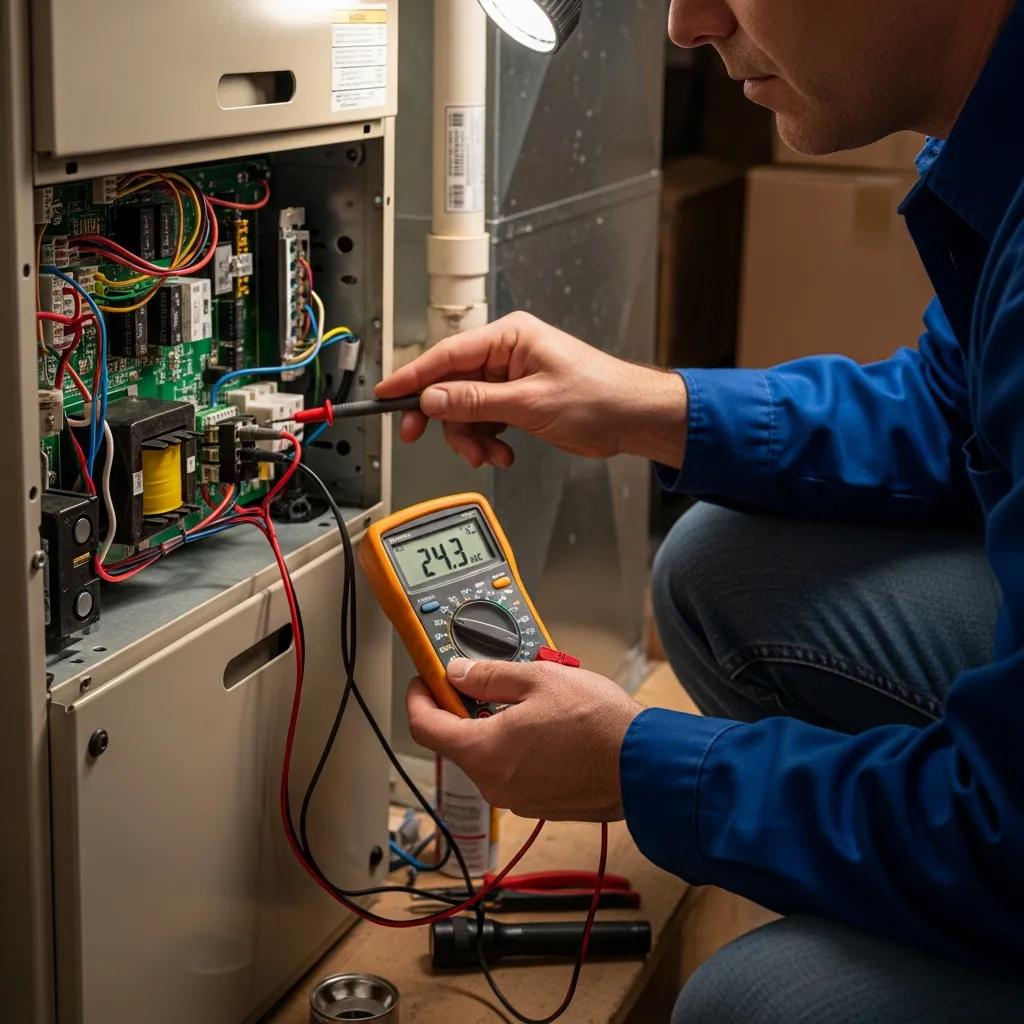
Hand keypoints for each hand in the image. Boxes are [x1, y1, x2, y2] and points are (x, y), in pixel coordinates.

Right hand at [376, 311, 687, 469]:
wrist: (632, 418)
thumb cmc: (599, 396)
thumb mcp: (530, 403)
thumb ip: (475, 402)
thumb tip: (433, 399)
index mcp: (509, 337)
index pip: (446, 355)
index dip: (412, 377)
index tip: (386, 393)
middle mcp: (506, 354)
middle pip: (451, 385)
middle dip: (445, 418)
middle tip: (422, 438)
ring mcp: (512, 379)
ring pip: (466, 409)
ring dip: (471, 437)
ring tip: (489, 454)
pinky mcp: (519, 402)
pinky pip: (485, 420)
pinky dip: (487, 440)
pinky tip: (502, 451)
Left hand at [406, 657, 643, 821]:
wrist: (645, 765)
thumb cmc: (597, 722)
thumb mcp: (538, 679)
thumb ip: (488, 675)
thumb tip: (457, 673)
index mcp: (483, 751)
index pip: (424, 727)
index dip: (419, 698)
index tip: (425, 679)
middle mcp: (493, 783)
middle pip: (457, 742)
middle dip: (462, 708)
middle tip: (481, 678)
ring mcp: (518, 799)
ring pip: (488, 757)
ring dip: (493, 727)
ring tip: (526, 698)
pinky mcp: (541, 804)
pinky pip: (514, 772)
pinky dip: (517, 748)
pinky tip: (545, 726)